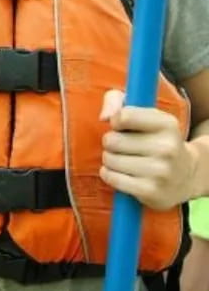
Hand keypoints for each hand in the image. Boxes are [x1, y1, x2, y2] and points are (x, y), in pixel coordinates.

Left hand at [99, 89, 196, 209]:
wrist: (186, 176)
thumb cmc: (154, 139)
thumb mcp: (143, 113)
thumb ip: (116, 100)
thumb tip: (104, 117)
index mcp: (167, 124)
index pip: (124, 116)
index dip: (115, 122)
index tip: (122, 127)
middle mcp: (167, 147)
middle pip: (111, 140)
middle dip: (111, 143)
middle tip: (124, 147)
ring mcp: (161, 171)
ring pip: (109, 160)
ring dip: (110, 160)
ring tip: (125, 160)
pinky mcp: (151, 191)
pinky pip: (112, 178)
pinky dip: (109, 175)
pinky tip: (121, 174)